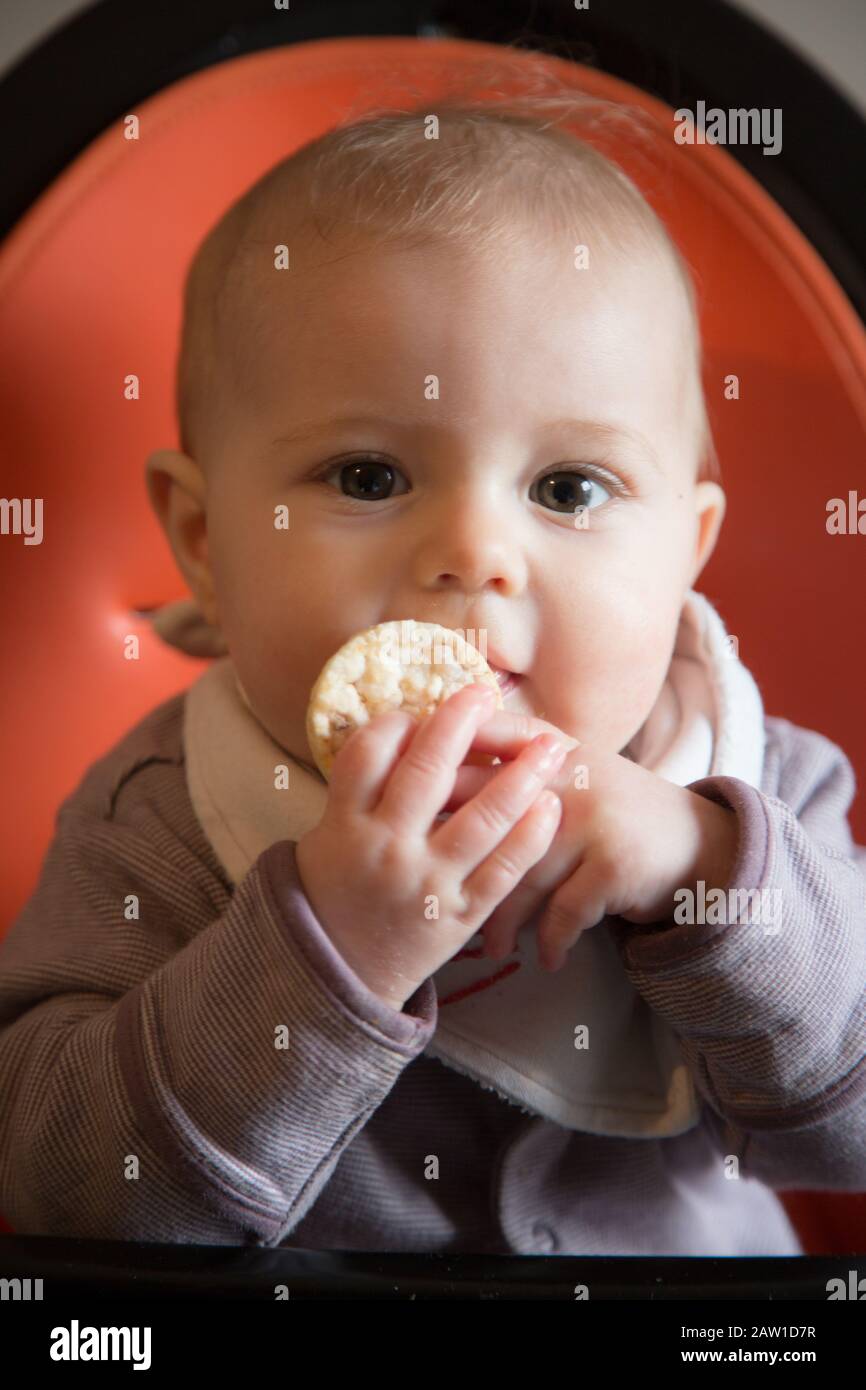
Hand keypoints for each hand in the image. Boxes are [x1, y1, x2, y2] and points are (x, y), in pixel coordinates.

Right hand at [294, 685, 571, 1008]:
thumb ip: (361, 789)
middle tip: (485, 693)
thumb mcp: (327, 836)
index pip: (369, 752)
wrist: (336, 975)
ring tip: (550, 747)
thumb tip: (409, 727)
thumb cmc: (336, 891)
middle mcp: (384, 849)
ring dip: (520, 777)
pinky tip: (551, 807)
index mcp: (344, 824)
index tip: (423, 706)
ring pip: (479, 820)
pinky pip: (502, 871)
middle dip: (460, 725)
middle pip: (426, 773)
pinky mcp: (457, 918)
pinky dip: (529, 838)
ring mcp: (424, 884)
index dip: (400, 720)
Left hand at [445, 711, 738, 971]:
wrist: (699, 842)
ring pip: (521, 877)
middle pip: (486, 821)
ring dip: (504, 922)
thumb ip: (508, 775)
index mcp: (544, 749)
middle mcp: (563, 776)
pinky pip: (564, 914)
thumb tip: (423, 790)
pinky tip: (548, 959)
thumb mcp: (567, 779)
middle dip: (456, 868)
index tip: (405, 830)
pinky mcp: (612, 863)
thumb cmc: (611, 816)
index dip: (433, 793)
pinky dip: (553, 941)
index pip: (472, 759)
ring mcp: (588, 818)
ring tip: (492, 949)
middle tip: (429, 907)